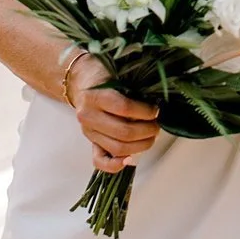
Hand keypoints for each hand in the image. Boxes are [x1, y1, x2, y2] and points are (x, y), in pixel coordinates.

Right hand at [67, 55, 160, 173]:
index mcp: (95, 96)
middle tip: (157, 125)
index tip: (157, 110)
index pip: (124, 108)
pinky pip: (99, 161)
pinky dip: (115, 165)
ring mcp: (88, 131)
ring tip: (151, 136)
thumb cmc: (104, 75)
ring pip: (116, 147)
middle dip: (146, 131)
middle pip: (123, 132)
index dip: (145, 112)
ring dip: (140, 146)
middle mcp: (89, 116)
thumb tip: (157, 101)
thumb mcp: (117, 73)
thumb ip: (132, 87)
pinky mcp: (90, 141)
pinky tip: (130, 159)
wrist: (81, 81)